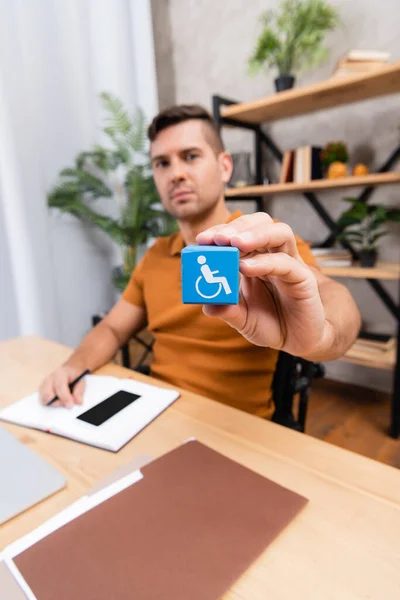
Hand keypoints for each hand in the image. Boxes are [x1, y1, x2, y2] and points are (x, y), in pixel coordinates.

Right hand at [39, 365, 85, 407]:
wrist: (69, 370)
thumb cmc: (74, 376)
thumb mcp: (81, 381)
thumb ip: (79, 391)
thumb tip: (78, 401)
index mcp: (60, 374)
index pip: (60, 387)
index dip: (65, 398)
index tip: (70, 405)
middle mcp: (50, 378)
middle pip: (48, 394)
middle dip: (58, 402)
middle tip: (67, 404)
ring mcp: (44, 384)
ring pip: (44, 399)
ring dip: (53, 403)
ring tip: (62, 400)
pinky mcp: (41, 389)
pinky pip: (42, 399)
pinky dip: (49, 402)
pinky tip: (57, 399)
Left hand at [196, 212, 332, 357]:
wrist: (297, 343)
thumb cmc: (270, 324)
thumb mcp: (243, 320)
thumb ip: (227, 311)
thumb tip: (207, 306)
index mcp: (256, 259)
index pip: (240, 233)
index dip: (221, 232)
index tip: (201, 239)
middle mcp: (274, 256)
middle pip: (261, 223)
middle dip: (238, 226)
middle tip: (217, 238)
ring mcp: (291, 265)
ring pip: (280, 233)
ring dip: (255, 234)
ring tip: (234, 243)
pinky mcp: (304, 279)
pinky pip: (287, 263)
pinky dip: (265, 262)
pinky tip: (246, 267)